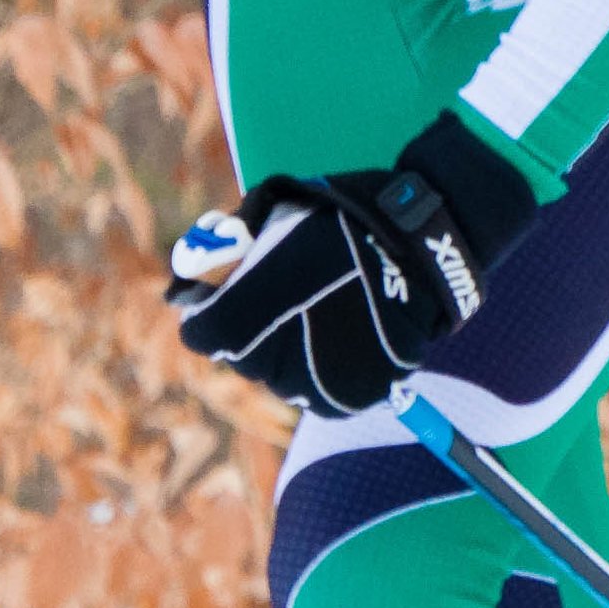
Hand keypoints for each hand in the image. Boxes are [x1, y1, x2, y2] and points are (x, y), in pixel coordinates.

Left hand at [167, 114, 545, 417]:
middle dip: (249, 328)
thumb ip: (223, 241)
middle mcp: (273, 358)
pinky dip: (321, 367)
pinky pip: (316, 392)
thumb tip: (183, 277)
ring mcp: (312, 384)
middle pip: (238, 356)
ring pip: (277, 377)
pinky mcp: (347, 400)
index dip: (207, 309)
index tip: (224, 292)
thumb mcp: (276, 206)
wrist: (425, 249)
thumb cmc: (346, 217)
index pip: (200, 332)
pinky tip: (340, 332)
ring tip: (320, 310)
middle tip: (286, 294)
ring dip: (285, 351)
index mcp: (247, 311)